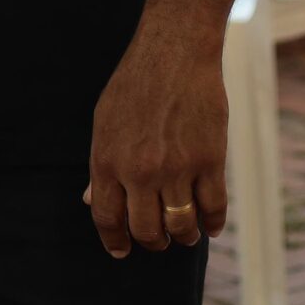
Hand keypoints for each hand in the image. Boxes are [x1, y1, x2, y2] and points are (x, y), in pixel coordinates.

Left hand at [85, 28, 228, 255]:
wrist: (173, 53)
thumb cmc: (134, 85)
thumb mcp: (104, 122)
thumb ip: (99, 165)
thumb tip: (90, 200)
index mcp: (107, 160)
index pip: (107, 217)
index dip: (114, 240)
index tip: (121, 251)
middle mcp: (139, 171)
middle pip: (145, 230)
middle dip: (151, 241)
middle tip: (158, 239)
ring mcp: (176, 168)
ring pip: (181, 226)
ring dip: (183, 237)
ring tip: (184, 234)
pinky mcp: (210, 161)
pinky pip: (213, 208)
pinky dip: (212, 223)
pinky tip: (210, 224)